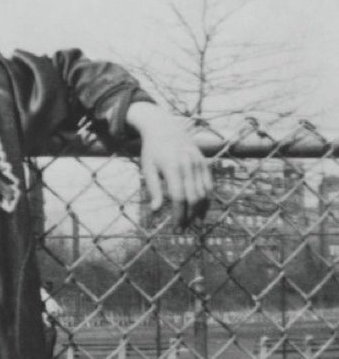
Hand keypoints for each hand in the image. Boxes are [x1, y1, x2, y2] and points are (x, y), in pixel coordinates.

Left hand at [126, 103, 211, 228]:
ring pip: (205, 192)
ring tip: (193, 225)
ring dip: (200, 211)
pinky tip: (202, 211)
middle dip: (189, 216)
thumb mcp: (148, 169)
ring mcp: (199, 163)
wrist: (165, 128)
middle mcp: (189, 165)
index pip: (179, 197)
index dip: (178, 214)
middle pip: (194, 197)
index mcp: (173, 167)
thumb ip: (153, 189)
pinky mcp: (204, 163)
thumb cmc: (152, 151)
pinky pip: (209, 184)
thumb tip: (155, 211)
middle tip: (183, 230)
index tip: (176, 227)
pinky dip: (207, 199)